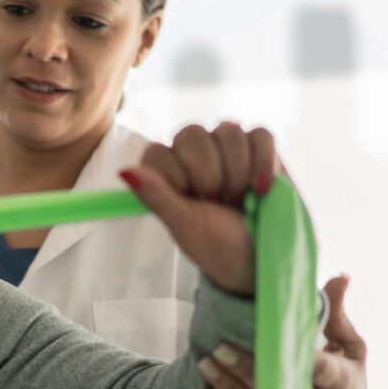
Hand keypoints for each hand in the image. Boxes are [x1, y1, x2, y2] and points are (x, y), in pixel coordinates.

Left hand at [120, 122, 280, 296]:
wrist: (263, 258)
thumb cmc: (218, 246)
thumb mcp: (185, 226)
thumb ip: (157, 196)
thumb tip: (124, 171)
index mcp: (166, 174)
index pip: (158, 151)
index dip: (178, 177)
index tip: (193, 204)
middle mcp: (192, 155)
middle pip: (192, 134)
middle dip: (210, 175)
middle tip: (217, 203)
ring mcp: (226, 148)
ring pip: (228, 130)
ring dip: (238, 172)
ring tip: (240, 200)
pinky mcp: (259, 148)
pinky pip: (260, 134)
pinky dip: (263, 162)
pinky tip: (263, 187)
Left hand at [198, 275, 372, 388]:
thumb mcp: (352, 354)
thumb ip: (338, 317)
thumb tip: (339, 276)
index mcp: (340, 382)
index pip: (316, 365)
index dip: (288, 350)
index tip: (262, 330)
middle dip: (245, 369)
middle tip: (217, 346)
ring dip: (227, 388)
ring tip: (204, 362)